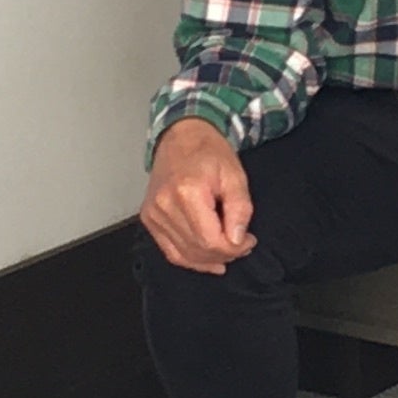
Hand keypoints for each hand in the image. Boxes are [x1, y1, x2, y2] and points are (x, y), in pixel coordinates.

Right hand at [141, 118, 255, 272]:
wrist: (181, 136)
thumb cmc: (209, 152)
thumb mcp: (235, 175)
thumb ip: (240, 209)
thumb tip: (237, 240)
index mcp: (187, 192)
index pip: (211, 240)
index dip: (234, 248)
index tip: (249, 241)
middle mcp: (165, 205)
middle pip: (197, 249)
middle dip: (224, 254)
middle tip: (241, 244)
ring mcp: (153, 213)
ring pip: (184, 254)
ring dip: (209, 259)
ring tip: (227, 250)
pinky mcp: (149, 218)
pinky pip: (170, 251)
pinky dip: (190, 259)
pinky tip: (207, 260)